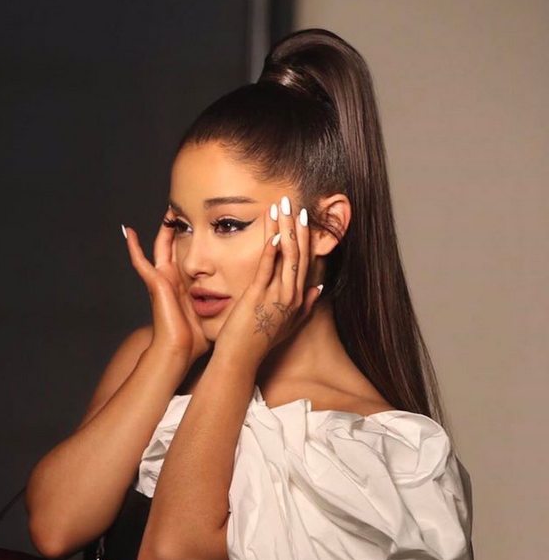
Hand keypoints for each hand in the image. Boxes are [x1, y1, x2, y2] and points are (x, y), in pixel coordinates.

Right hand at [123, 212, 211, 367]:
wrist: (179, 350)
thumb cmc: (195, 340)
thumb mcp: (213, 316)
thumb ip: (223, 306)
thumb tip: (244, 302)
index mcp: (184, 286)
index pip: (188, 257)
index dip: (194, 242)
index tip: (204, 226)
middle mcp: (171, 280)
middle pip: (174, 247)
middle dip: (179, 229)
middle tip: (185, 210)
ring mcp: (161, 280)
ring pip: (160, 248)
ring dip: (163, 230)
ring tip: (168, 211)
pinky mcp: (154, 283)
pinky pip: (140, 261)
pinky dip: (133, 247)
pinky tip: (129, 231)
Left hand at [213, 197, 322, 370]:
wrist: (241, 358)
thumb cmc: (260, 342)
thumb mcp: (289, 324)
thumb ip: (306, 306)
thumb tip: (318, 289)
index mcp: (298, 298)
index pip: (305, 260)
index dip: (306, 237)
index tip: (304, 216)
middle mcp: (292, 295)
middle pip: (300, 253)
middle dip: (298, 226)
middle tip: (295, 202)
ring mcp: (276, 296)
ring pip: (286, 256)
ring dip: (285, 229)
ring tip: (283, 207)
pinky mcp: (258, 296)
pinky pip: (267, 267)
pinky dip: (271, 249)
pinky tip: (272, 232)